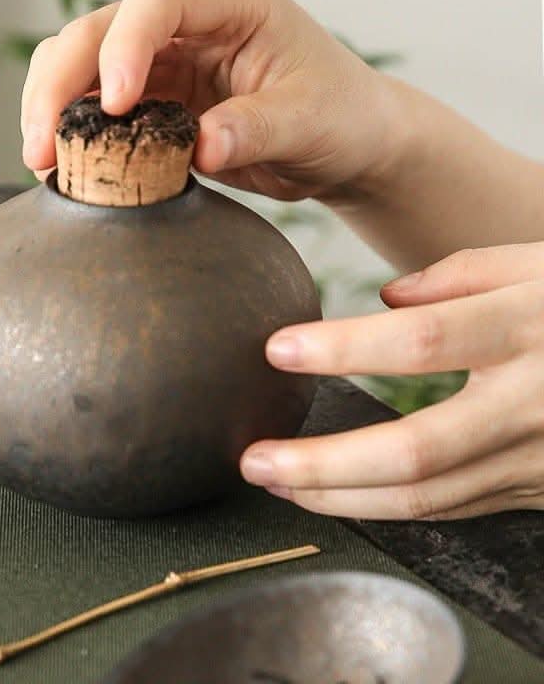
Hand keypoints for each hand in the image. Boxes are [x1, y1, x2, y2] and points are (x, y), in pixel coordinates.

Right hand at [20, 0, 401, 200]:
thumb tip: (198, 149)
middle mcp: (187, 22)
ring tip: (42, 159)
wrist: (344, 143)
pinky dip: (74, 132)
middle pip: (99, 29)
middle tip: (42, 143)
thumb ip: (254, 128)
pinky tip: (63, 164)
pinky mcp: (154, 99)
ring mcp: (164, 58)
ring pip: (82, 64)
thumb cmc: (340, 114)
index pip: (158, 1)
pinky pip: (96, 106)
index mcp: (231, 0)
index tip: (115, 105)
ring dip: (53, 107)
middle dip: (62, 82)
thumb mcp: (307, 120)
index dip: (125, 47)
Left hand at [240, 243, 543, 519]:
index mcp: (533, 326)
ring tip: (277, 482)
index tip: (276, 350)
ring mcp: (539, 457)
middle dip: (324, 463)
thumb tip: (386, 300)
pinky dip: (384, 505)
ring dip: (341, 497)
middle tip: (253, 459)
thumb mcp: (541, 261)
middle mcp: (536, 401)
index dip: (345, 348)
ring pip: (429, 497)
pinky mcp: (537, 489)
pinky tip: (335, 494)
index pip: (424, 342)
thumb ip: (461, 275)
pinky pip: (452, 506)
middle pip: (416, 450)